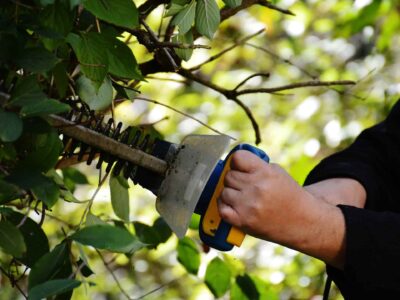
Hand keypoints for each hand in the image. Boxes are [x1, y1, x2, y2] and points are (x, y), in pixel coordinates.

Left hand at [218, 150, 345, 268]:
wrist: (302, 221)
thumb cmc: (288, 195)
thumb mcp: (277, 172)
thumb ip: (256, 165)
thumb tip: (232, 161)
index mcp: (266, 173)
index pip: (237, 158)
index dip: (237, 162)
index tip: (241, 167)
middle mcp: (256, 188)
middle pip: (229, 175)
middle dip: (235, 179)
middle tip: (245, 186)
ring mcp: (249, 205)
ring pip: (224, 191)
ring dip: (230, 194)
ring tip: (243, 197)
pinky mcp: (243, 221)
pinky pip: (221, 208)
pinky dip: (224, 206)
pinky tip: (234, 206)